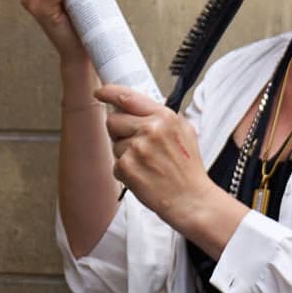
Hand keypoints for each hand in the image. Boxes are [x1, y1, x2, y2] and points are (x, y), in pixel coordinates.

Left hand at [95, 83, 242, 253]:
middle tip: (136, 145)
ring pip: (114, 145)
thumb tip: (140, 107)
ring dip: (125, 155)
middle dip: (119, 132)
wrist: (190, 199)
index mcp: (164, 117)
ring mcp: (137, 148)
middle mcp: (150, 129)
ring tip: (146, 165)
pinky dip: (125, 172)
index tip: (101, 92)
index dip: (109, 93)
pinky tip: (143, 176)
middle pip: (114, 120)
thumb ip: (162, 117)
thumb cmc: (188, 170)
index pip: (128, 97)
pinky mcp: (127, 167)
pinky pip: (115, 164)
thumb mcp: (185, 132)